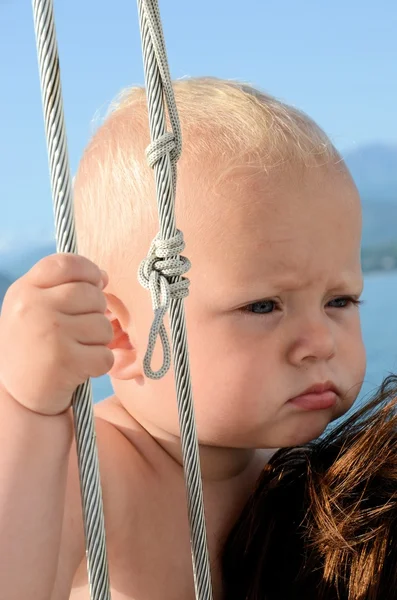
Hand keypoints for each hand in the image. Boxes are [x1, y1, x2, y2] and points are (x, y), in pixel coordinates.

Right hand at [0, 254, 113, 414]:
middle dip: (97, 312)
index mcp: (24, 290)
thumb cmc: (32, 348)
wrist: (17, 399)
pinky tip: (80, 369)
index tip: (96, 283)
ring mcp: (50, 334)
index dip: (89, 271)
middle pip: (92, 295)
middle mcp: (34, 308)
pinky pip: (105, 355)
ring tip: (77, 351)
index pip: (66, 263)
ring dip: (98, 341)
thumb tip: (102, 276)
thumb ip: (61, 287)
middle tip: (81, 330)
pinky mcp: (65, 362)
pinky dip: (99, 365)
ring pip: (103, 325)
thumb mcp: (32, 309)